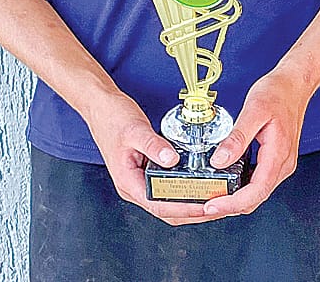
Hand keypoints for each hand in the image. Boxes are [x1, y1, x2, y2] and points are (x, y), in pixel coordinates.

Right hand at [83, 90, 216, 225]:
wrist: (101, 107)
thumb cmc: (112, 119)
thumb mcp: (135, 130)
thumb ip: (153, 145)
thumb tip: (171, 159)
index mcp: (127, 182)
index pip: (159, 206)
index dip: (184, 209)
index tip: (205, 207)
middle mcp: (133, 186)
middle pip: (166, 211)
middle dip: (192, 212)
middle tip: (217, 205)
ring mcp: (139, 180)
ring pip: (167, 202)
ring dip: (190, 203)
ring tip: (213, 198)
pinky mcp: (145, 171)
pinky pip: (167, 188)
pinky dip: (183, 190)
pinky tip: (198, 184)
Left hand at [198, 65, 311, 218]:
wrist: (294, 84)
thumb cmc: (279, 93)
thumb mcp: (254, 109)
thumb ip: (237, 137)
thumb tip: (219, 160)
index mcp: (278, 155)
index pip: (256, 192)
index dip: (232, 204)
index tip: (211, 206)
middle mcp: (282, 165)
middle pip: (254, 199)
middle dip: (227, 208)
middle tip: (201, 207)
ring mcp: (280, 164)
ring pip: (255, 194)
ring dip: (232, 201)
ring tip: (208, 199)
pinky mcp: (275, 161)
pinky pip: (256, 183)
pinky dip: (239, 190)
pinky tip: (224, 185)